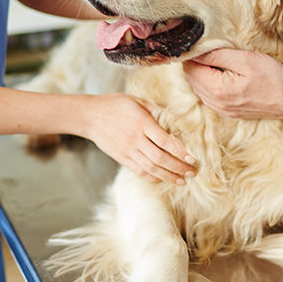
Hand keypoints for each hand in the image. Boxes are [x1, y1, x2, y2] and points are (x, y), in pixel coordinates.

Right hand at [79, 93, 195, 184]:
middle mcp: (135, 139)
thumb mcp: (138, 101)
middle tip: (192, 172)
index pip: (165, 141)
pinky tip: (163, 178)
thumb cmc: (115, 105)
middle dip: (178, 167)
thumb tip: (176, 117)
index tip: (193, 158)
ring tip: (181, 180)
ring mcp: (127, 151)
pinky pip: (139, 171)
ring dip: (168, 176)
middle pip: (160, 158)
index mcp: (141, 122)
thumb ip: (157, 110)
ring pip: (151, 168)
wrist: (89, 116)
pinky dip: (153, 177)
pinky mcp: (121, 158)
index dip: (180, 151)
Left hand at [182, 49, 282, 119]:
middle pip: (192, 79)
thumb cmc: (271, 77)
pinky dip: (211, 84)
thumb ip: (217, 55)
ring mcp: (221, 110)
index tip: (203, 45)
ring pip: (199, 88)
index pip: (190, 69)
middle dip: (197, 64)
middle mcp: (215, 103)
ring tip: (220, 62)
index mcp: (217, 90)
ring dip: (203, 74)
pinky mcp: (228, 112)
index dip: (194, 55)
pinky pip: (209, 96)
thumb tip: (196, 52)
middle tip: (212, 50)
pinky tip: (224, 75)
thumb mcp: (245, 59)